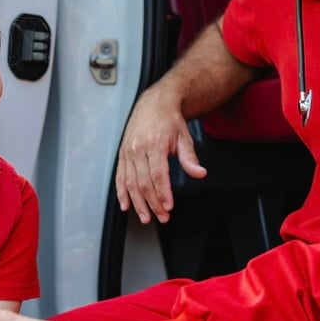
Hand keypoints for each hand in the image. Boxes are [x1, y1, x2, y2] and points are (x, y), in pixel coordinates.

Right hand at [115, 88, 206, 223]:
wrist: (154, 104)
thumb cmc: (169, 120)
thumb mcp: (184, 137)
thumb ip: (190, 158)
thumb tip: (199, 173)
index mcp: (154, 144)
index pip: (157, 175)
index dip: (162, 193)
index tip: (168, 207)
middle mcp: (137, 148)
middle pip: (143, 182)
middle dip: (152, 203)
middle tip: (162, 216)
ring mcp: (127, 152)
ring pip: (130, 183)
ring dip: (138, 203)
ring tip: (145, 217)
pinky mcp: (122, 154)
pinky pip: (120, 176)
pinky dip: (122, 192)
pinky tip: (126, 205)